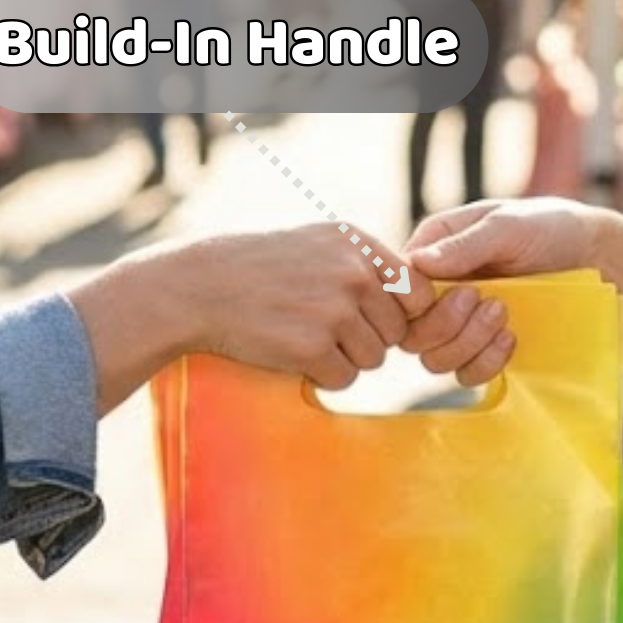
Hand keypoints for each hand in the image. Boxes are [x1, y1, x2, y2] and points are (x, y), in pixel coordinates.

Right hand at [189, 223, 432, 389]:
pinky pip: (344, 378)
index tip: (369, 318)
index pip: (418, 292)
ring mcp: (334, 310)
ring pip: (373, 358)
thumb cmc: (260, 268)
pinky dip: (321, 375)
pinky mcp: (312, 346)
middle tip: (324, 329)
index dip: (398, 313)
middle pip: (396, 331)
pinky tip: (291, 352)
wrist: (200, 286)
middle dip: (368, 339)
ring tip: (304, 336)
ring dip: (344, 358)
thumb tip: (422, 300)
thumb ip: (366, 264)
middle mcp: (354, 273)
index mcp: (359, 244)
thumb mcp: (319, 244)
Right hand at [398, 200, 607, 385]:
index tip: (464, 289)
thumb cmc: (549, 228)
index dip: (417, 301)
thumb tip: (417, 263)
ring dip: (468, 342)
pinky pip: (465, 375)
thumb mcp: (509, 226)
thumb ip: (466, 245)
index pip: (398, 287)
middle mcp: (438, 289)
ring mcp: (459, 323)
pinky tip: (511, 338)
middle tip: (485, 300)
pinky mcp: (481, 349)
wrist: (594, 258)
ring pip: (433, 359)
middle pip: (410, 331)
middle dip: (446, 324)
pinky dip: (486, 363)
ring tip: (503, 314)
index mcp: (433, 249)